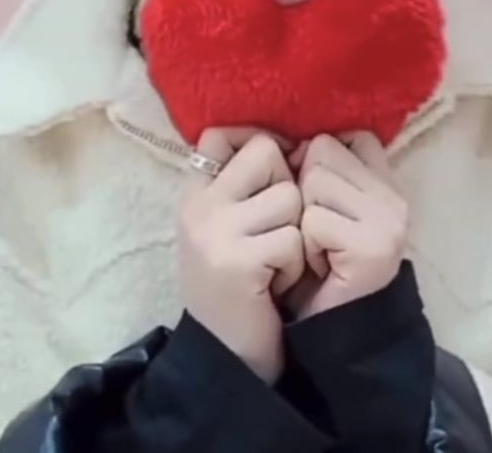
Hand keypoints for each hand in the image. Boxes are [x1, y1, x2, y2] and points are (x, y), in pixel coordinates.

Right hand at [178, 129, 304, 382]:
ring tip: (277, 262)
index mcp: (195, 195)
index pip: (219, 134)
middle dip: (287, 185)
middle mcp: (198, 207)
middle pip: (264, 152)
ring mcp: (214, 233)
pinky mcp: (237, 261)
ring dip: (295, 231)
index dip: (257, 141)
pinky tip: (276, 284)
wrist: (228, 357)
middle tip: (279, 228)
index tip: (278, 166)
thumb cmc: (241, 288)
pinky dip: (296, 264)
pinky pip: (292, 238)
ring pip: (288, 196)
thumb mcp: (231, 230)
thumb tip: (293, 144)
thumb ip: (247, 189)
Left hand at [288, 132, 407, 319]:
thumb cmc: (321, 265)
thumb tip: (297, 145)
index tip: (317, 193)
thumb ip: (324, 170)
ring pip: (314, 180)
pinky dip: (306, 244)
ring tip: (319, 246)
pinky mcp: (371, 247)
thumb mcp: (326, 207)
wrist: (335, 330)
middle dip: (306, 188)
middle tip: (318, 230)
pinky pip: (313, 220)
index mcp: (388, 184)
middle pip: (323, 150)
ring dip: (304, 216)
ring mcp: (388, 222)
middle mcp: (395, 198)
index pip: (351, 135)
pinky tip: (321, 265)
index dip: (324, 156)